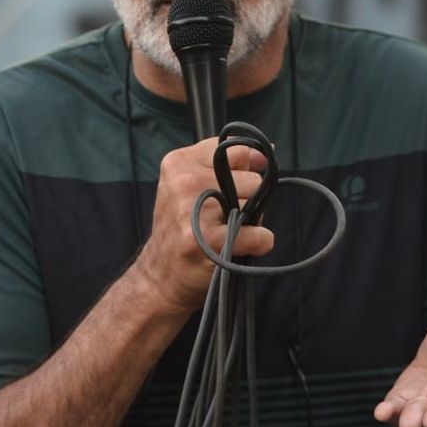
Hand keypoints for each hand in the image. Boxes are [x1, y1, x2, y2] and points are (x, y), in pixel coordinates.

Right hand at [133, 137, 273, 314]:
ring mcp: (194, 211)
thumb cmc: (184, 226)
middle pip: (252, 179)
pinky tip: (241, 246)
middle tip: (223, 216)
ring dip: (251, 220)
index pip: (237, 151)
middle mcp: (184, 182)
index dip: (244, 170)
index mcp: (179, 162)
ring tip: (227, 230)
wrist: (159, 275)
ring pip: (255, 204)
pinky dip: (260, 242)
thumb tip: (267, 151)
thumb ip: (228, 164)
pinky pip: (259, 235)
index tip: (233, 186)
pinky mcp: (206, 241)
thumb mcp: (192, 184)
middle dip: (247, 198)